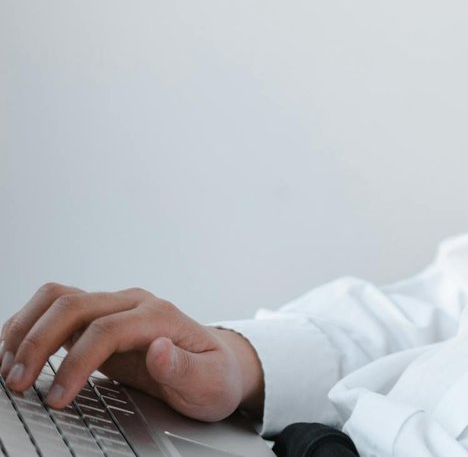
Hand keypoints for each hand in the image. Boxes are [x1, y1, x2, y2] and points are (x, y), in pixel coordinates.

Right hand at [0, 283, 262, 421]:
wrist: (218, 365)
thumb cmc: (214, 375)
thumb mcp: (210, 382)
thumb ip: (185, 369)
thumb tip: (160, 350)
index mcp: (161, 318)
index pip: (107, 329)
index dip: (77, 362)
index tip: (58, 396)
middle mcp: (134, 305)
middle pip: (75, 306)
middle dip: (39, 343)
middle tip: (18, 383)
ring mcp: (114, 308)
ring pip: (60, 299)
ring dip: (26, 329)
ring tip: (8, 368)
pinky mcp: (97, 320)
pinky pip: (55, 310)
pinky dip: (29, 326)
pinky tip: (14, 353)